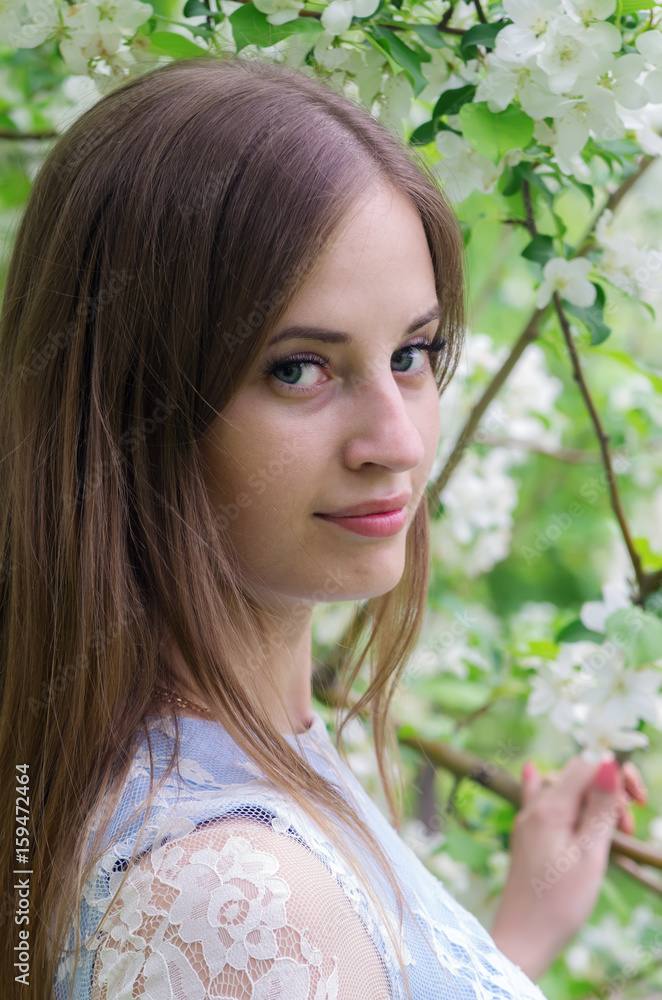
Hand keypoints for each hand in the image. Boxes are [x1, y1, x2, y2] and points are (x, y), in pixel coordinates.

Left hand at [490, 754, 646, 981]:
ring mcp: (527, 821)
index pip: (587, 765)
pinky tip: (531, 768)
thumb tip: (607, 762)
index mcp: (550, 807)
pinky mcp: (526, 837)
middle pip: (577, 777)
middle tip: (629, 829)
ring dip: (593, 801)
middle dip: (609, 791)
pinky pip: (535, 800)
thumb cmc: (559, 902)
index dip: (617, 773)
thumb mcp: (589, 855)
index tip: (640, 800)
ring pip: (565, 792)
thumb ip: (599, 808)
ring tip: (613, 833)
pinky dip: (543, 785)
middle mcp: (535, 807)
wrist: (522, 938)